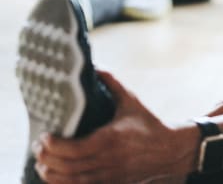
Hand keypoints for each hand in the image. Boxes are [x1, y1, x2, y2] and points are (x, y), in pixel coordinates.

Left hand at [33, 71, 187, 183]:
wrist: (169, 150)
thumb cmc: (148, 124)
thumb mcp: (131, 101)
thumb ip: (112, 84)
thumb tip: (95, 67)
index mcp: (110, 139)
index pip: (73, 149)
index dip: (54, 146)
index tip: (44, 136)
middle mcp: (107, 160)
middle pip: (67, 167)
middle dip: (47, 159)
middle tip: (37, 147)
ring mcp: (108, 175)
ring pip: (71, 182)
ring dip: (51, 175)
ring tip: (41, 163)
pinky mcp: (110, 183)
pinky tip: (56, 176)